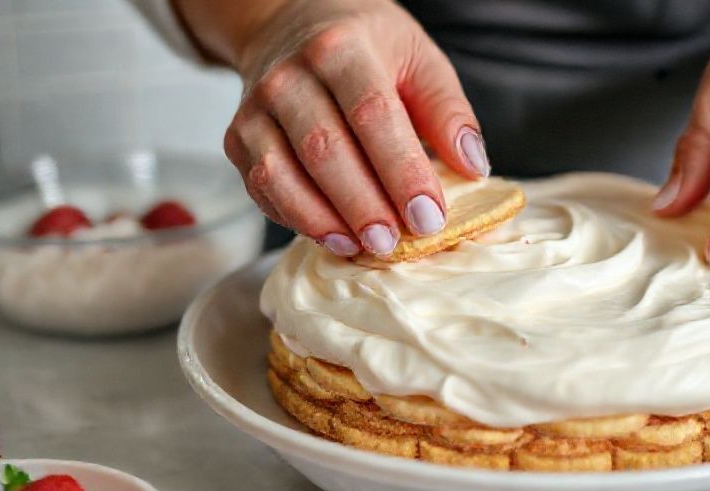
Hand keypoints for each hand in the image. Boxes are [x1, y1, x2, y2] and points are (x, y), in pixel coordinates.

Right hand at [176, 0, 488, 256]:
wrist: (290, 23)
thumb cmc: (365, 47)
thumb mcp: (418, 59)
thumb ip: (448, 112)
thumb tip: (473, 167)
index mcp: (343, 48)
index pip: (373, 115)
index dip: (401, 172)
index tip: (428, 216)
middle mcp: (290, 76)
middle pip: (325, 151)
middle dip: (363, 205)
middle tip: (396, 243)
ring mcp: (256, 108)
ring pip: (282, 174)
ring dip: (324, 221)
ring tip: (363, 248)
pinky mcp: (236, 138)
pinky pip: (261, 187)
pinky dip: (296, 218)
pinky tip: (332, 236)